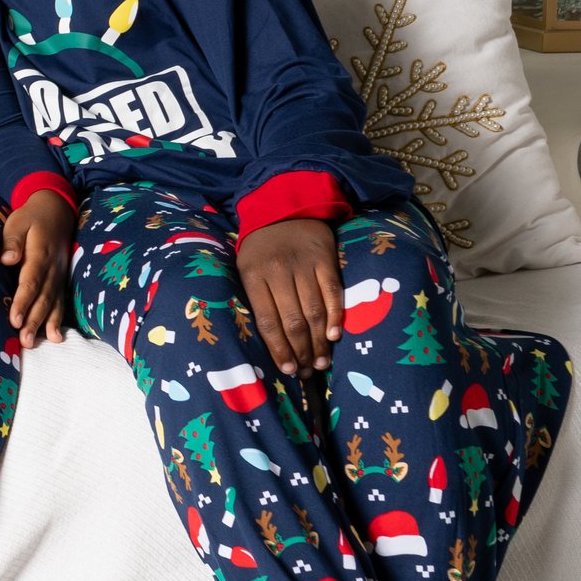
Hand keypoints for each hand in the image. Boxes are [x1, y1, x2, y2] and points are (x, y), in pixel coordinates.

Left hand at [0, 190, 76, 343]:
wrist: (57, 211)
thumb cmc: (31, 217)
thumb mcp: (18, 221)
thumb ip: (13, 240)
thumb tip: (7, 259)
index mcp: (40, 254)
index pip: (30, 282)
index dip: (22, 302)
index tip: (14, 319)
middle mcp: (53, 268)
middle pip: (43, 298)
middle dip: (33, 320)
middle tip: (24, 340)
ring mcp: (60, 275)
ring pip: (53, 303)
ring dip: (45, 323)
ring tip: (38, 341)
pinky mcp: (61, 280)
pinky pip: (60, 301)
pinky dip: (58, 319)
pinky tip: (54, 336)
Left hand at [235, 217, 342, 376]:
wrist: (285, 207)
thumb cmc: (262, 248)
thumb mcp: (246, 268)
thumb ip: (256, 299)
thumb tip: (270, 342)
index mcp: (253, 276)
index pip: (267, 321)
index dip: (278, 349)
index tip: (286, 369)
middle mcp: (278, 272)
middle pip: (292, 321)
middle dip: (300, 351)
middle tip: (306, 372)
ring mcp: (303, 265)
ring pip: (313, 311)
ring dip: (319, 341)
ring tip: (320, 362)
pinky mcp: (325, 259)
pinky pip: (333, 293)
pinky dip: (335, 316)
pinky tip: (335, 336)